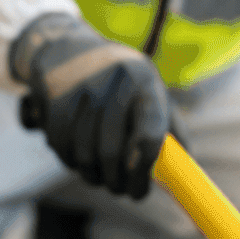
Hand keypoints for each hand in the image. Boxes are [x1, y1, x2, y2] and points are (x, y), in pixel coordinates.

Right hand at [10, 13, 169, 199]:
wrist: (66, 47)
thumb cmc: (120, 79)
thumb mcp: (150, 90)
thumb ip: (170, 128)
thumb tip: (184, 172)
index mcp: (145, 82)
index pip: (150, 135)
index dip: (144, 170)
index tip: (141, 189)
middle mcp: (114, 83)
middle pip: (112, 153)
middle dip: (116, 183)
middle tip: (119, 191)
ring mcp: (82, 90)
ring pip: (84, 156)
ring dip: (92, 176)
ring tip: (99, 177)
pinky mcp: (55, 100)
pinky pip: (62, 148)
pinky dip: (71, 161)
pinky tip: (78, 157)